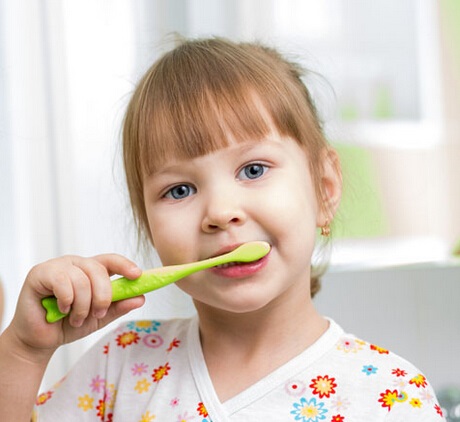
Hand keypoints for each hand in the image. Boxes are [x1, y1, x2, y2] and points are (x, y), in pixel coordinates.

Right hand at [9, 254, 143, 356]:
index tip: (137, 275)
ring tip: (76, 318)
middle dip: (103, 295)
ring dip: (82, 305)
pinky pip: (62, 281)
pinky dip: (66, 300)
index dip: (124, 265)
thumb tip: (140, 298)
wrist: (40, 340)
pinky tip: (61, 310)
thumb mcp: (100, 317)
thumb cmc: (68, 324)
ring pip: (81, 279)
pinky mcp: (40, 273)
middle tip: (98, 313)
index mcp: (91, 270)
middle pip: (98, 269)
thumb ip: (119, 306)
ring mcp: (57, 266)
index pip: (110, 260)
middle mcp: (75, 264)